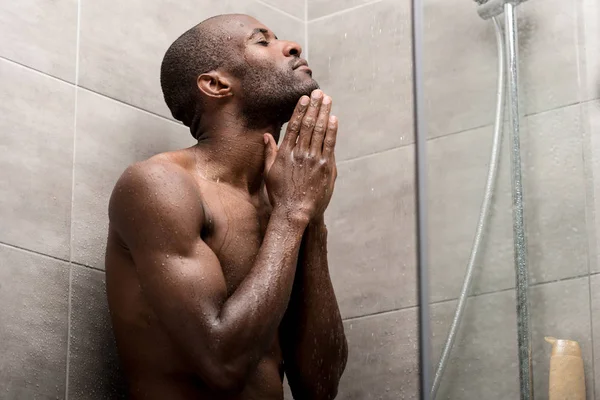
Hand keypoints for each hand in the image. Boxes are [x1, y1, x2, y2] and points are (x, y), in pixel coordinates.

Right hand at [263, 90, 337, 221]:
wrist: (294, 212)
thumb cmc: (280, 194)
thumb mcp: (270, 172)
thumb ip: (270, 152)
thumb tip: (267, 136)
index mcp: (285, 153)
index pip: (293, 126)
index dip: (300, 110)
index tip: (304, 99)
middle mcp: (299, 153)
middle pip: (307, 124)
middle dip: (314, 107)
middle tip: (319, 93)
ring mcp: (313, 160)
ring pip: (319, 131)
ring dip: (324, 113)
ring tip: (327, 100)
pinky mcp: (326, 167)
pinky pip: (330, 145)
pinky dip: (332, 131)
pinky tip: (334, 119)